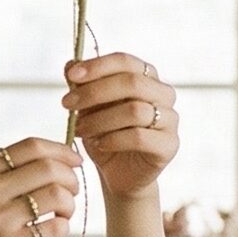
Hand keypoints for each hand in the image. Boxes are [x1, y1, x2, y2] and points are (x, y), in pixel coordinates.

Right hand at [0, 135, 81, 236]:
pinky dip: (64, 227)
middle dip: (71, 177)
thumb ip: (0, 178)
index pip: (30, 147)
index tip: (74, 160)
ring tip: (64, 213)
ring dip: (70, 203)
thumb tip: (51, 162)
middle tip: (73, 190)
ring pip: (56, 195)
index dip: (60, 150)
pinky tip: (55, 231)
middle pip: (49, 168)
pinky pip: (54, 227)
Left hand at [65, 52, 178, 200]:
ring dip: (100, 119)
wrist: (118, 175)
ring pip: (135, 110)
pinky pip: (139, 137)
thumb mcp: (88, 108)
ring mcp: (170, 119)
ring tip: (79, 128)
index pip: (125, 61)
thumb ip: (82, 85)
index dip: (98, 66)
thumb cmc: (105, 135)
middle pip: (132, 83)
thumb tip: (71, 62)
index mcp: (146, 77)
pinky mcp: (169, 145)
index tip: (71, 76)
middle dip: (95, 92)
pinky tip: (98, 144)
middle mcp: (163, 94)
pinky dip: (113, 139)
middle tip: (67, 104)